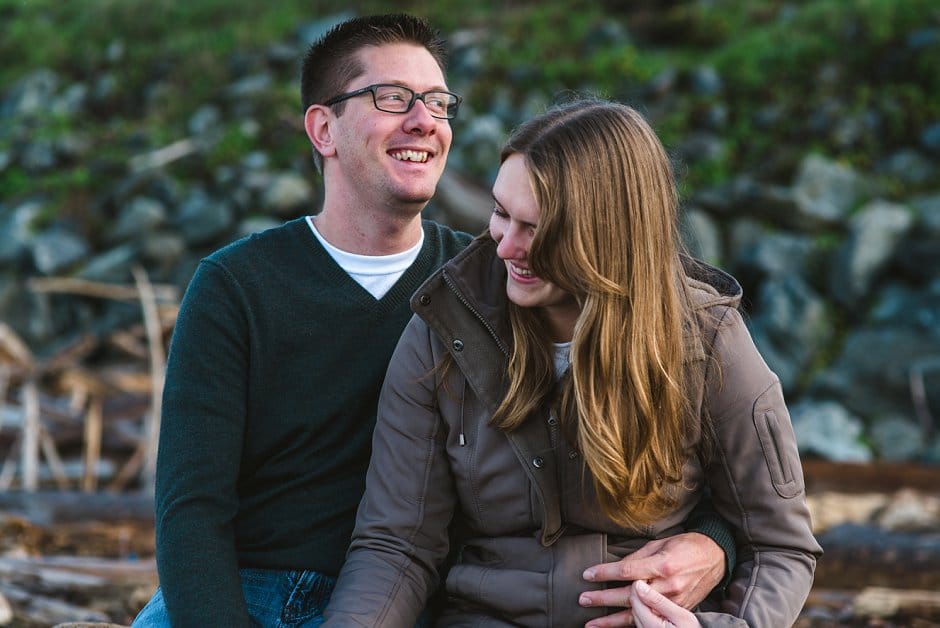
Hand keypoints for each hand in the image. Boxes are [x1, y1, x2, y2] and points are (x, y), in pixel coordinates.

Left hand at [580, 532, 723, 626]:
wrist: (715, 558)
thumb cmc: (686, 546)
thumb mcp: (660, 544)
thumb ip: (637, 557)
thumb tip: (616, 567)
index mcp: (662, 564)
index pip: (626, 571)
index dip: (604, 573)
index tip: (587, 574)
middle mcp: (667, 585)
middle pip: (628, 596)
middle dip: (602, 599)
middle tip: (583, 600)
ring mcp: (673, 601)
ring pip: (638, 614)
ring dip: (612, 621)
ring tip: (591, 624)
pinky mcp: (677, 610)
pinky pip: (651, 620)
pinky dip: (631, 624)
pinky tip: (615, 627)